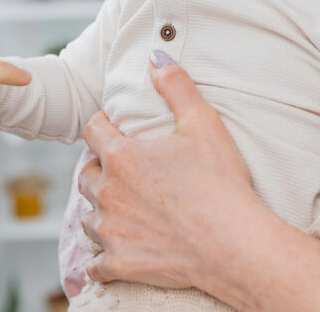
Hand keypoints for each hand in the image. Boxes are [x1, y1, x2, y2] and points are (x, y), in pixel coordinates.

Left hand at [78, 51, 260, 290]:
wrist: (233, 242)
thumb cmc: (220, 182)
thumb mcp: (203, 123)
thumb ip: (176, 85)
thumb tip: (156, 55)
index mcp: (122, 157)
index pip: (93, 131)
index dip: (102, 126)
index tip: (113, 128)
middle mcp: (108, 193)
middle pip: (87, 175)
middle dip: (101, 170)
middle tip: (123, 171)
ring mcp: (111, 231)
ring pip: (88, 218)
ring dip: (101, 211)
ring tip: (122, 209)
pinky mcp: (119, 264)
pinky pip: (95, 264)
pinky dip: (101, 259)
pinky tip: (114, 254)